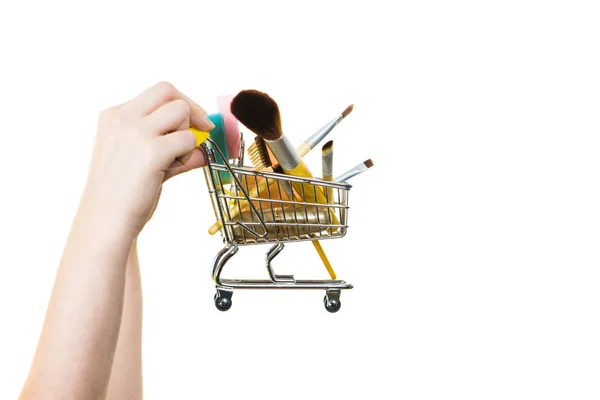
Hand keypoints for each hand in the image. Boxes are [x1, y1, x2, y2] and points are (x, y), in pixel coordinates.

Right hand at [81, 81, 213, 235]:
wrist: (106, 221)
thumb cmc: (122, 194)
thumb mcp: (138, 159)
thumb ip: (168, 148)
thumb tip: (201, 147)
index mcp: (114, 116)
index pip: (156, 92)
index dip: (180, 103)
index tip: (193, 121)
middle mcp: (123, 118)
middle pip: (168, 90)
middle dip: (192, 108)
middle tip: (203, 129)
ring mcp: (136, 132)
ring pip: (181, 111)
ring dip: (188, 133)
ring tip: (176, 159)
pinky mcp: (152, 151)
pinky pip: (189, 140)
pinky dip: (190, 154)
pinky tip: (175, 169)